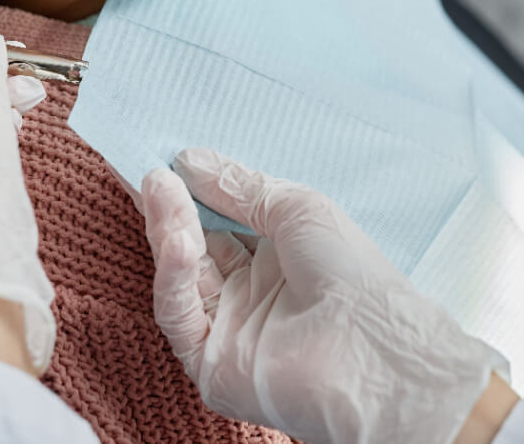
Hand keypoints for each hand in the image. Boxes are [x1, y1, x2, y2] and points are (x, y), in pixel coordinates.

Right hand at [142, 148, 513, 443]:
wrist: (371, 349)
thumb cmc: (351, 273)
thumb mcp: (296, 208)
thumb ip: (239, 187)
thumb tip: (188, 159)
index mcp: (275, 259)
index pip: (218, 222)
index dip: (191, 193)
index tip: (165, 160)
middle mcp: (249, 295)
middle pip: (193, 248)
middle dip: (171, 209)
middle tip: (152, 174)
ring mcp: (228, 330)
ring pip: (180, 278)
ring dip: (167, 231)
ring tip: (159, 190)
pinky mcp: (209, 364)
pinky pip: (178, 315)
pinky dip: (172, 275)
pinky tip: (178, 241)